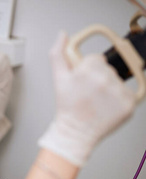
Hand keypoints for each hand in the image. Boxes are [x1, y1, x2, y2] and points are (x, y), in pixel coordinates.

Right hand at [38, 31, 135, 165]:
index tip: (82, 83)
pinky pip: (128, 94)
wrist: (75, 132)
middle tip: (88, 94)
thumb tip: (63, 35)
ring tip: (97, 101)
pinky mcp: (128, 105)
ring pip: (118, 81)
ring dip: (109, 89)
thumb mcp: (58, 79)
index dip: (87, 70)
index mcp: (89, 70)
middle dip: (98, 79)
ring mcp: (118, 93)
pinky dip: (119, 100)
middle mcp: (105, 80)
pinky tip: (106, 107)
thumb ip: (58, 54)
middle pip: (107, 69)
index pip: (96, 59)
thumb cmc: (67, 108)